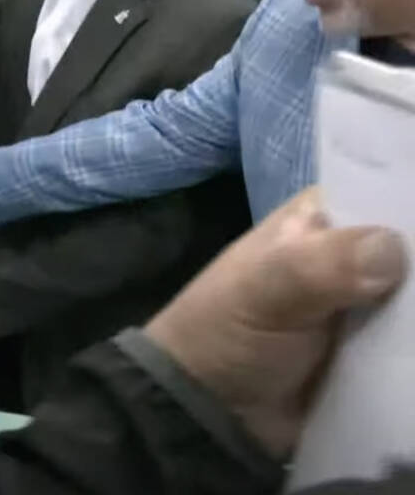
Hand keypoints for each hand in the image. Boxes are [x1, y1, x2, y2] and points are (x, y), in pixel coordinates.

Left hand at [144, 187, 406, 457]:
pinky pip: (414, 349)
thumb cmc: (221, 333)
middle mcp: (353, 257)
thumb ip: (315, 266)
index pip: (384, 191)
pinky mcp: (381, 356)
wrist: (208, 411)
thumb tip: (391, 247)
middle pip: (412, 252)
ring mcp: (372, 308)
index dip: (413, 200)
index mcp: (320, 220)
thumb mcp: (259, 291)